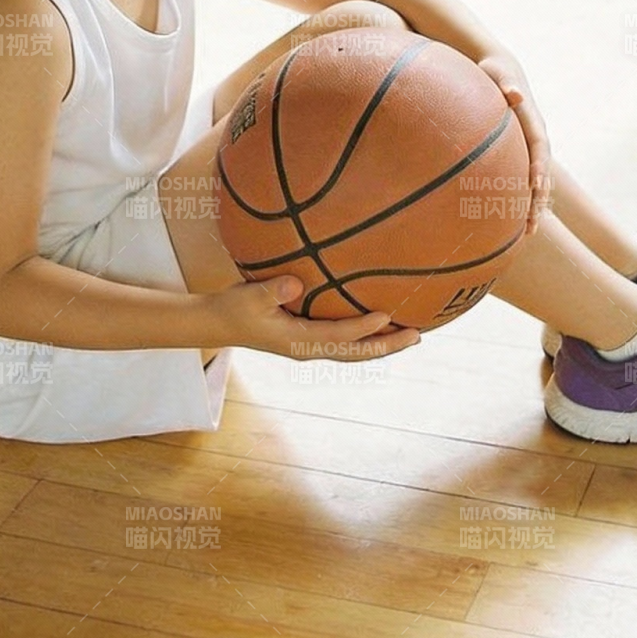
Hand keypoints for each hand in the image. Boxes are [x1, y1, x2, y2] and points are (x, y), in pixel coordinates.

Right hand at [210, 275, 421, 360]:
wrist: (219, 323)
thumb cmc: (233, 308)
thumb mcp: (249, 297)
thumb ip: (272, 290)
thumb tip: (295, 284)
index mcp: (297, 341)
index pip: (339, 336)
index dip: (363, 328)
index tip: (387, 316)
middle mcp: (309, 348)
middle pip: (356, 353)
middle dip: (386, 345)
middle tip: (417, 336)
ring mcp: (310, 346)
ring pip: (354, 351)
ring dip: (382, 344)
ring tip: (411, 335)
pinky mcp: (309, 338)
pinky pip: (345, 342)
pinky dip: (366, 337)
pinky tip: (381, 324)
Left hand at [476, 53, 552, 238]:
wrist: (501, 69)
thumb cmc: (494, 70)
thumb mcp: (498, 74)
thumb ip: (506, 84)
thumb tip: (515, 94)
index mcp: (532, 119)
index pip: (539, 147)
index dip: (540, 167)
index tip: (535, 187)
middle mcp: (536, 134)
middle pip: (542, 170)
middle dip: (539, 198)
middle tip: (531, 224)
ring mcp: (531, 144)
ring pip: (538, 179)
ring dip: (535, 205)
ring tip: (527, 232)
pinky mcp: (522, 150)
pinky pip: (527, 177)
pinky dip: (525, 197)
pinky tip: (516, 218)